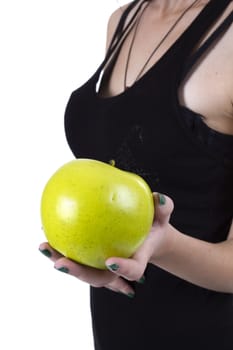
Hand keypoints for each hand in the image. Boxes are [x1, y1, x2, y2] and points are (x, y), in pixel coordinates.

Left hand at [39, 193, 173, 297]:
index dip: (122, 270)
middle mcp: (117, 268)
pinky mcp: (92, 258)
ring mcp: (103, 266)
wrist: (147, 236)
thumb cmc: (154, 225)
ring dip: (61, 262)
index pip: (132, 271)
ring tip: (44, 247)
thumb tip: (158, 197)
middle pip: (98, 279)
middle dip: (79, 273)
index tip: (110, 261)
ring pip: (82, 270)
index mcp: (137, 260)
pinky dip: (62, 247)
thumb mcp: (163, 215)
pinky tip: (47, 232)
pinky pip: (77, 255)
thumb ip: (164, 208)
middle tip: (60, 262)